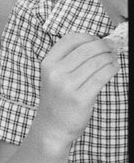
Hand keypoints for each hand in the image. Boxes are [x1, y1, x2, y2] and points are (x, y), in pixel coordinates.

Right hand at [30, 32, 119, 149]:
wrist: (52, 126)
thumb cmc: (57, 99)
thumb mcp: (53, 76)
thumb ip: (68, 60)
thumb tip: (96, 43)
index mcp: (47, 63)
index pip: (70, 39)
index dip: (88, 36)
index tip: (97, 40)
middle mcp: (55, 72)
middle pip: (86, 49)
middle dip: (103, 45)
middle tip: (111, 47)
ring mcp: (67, 86)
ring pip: (96, 62)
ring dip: (109, 57)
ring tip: (113, 58)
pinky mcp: (81, 98)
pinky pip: (101, 77)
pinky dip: (112, 68)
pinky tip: (114, 67)